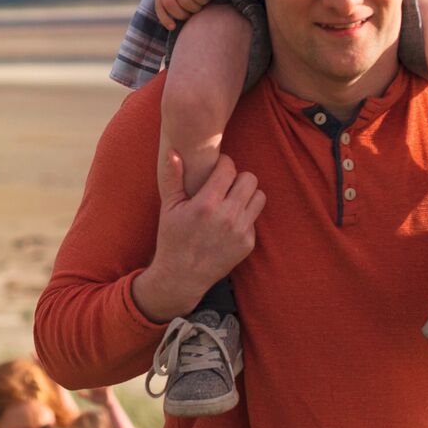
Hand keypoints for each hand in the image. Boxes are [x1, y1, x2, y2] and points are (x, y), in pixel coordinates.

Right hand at [131, 152, 263, 320]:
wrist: (182, 276)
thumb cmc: (172, 238)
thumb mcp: (168, 208)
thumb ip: (173, 178)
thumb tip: (173, 151)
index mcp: (206, 204)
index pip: (229, 168)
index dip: (223, 164)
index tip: (216, 170)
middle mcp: (227, 216)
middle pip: (250, 179)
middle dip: (237, 178)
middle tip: (225, 185)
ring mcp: (240, 231)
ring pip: (259, 196)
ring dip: (246, 195)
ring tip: (231, 200)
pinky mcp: (248, 243)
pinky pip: (255, 218)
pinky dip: (245, 216)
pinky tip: (229, 222)